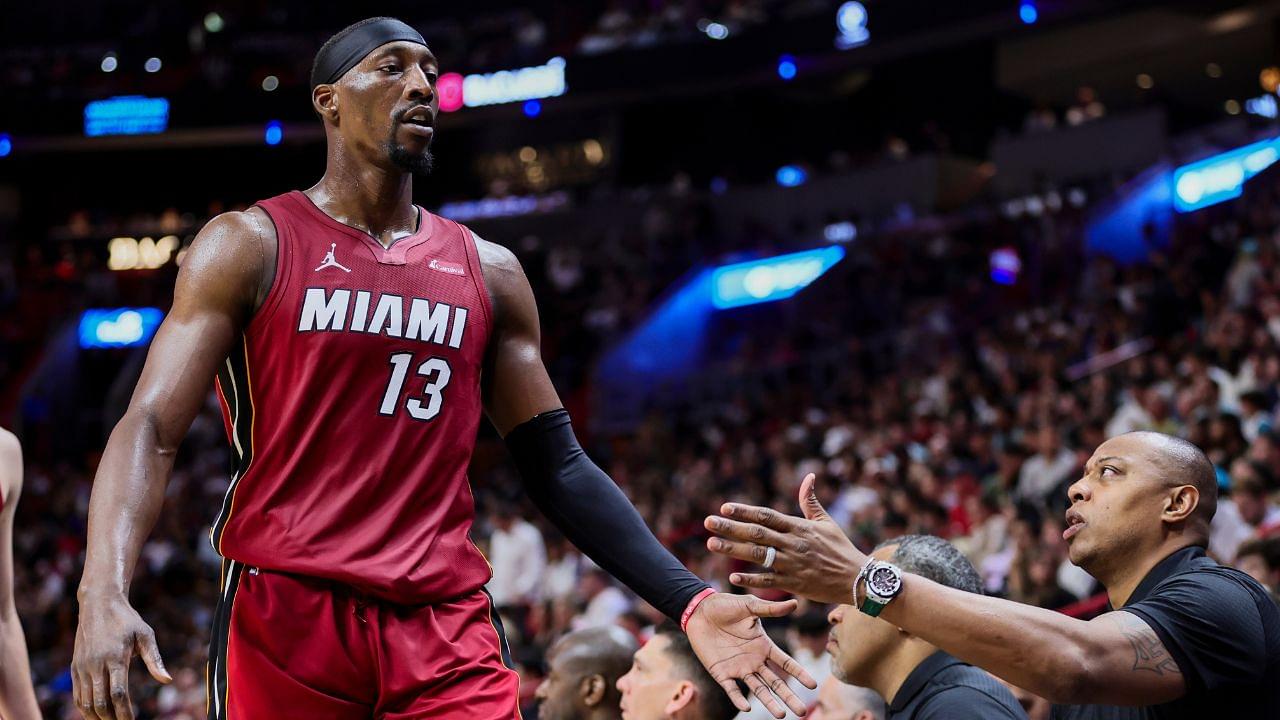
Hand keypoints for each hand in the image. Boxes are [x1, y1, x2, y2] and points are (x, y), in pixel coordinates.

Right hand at [73, 592, 170, 719]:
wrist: (98, 604)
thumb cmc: (127, 620)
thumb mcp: (145, 635)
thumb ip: (155, 659)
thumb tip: (167, 680)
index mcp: (115, 657)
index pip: (118, 693)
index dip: (125, 712)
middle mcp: (95, 665)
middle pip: (100, 702)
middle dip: (111, 719)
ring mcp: (82, 667)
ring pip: (86, 702)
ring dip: (97, 717)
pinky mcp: (75, 667)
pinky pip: (77, 695)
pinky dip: (85, 708)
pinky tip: (96, 714)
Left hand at [685, 592, 816, 717]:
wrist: (699, 611)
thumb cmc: (725, 606)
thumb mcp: (749, 606)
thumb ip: (770, 609)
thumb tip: (795, 603)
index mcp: (764, 646)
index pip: (785, 662)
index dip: (798, 673)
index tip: (812, 685)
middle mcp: (754, 660)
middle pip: (775, 682)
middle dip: (788, 696)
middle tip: (802, 712)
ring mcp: (739, 668)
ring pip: (758, 689)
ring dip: (769, 702)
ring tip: (781, 715)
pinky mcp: (721, 673)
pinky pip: (732, 689)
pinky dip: (739, 699)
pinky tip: (747, 707)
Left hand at [704, 473, 867, 604]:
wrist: (857, 579)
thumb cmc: (841, 548)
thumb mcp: (826, 522)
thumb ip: (811, 501)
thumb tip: (809, 476)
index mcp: (798, 527)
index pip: (766, 516)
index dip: (745, 511)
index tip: (725, 507)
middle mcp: (792, 544)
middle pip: (756, 533)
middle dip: (731, 527)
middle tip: (708, 522)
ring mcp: (792, 564)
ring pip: (758, 555)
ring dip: (733, 550)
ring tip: (711, 544)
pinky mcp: (794, 583)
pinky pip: (769, 581)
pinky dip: (751, 579)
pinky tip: (733, 577)